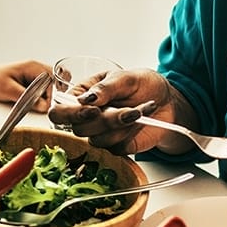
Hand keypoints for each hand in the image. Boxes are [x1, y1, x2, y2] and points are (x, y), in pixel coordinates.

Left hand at [0, 60, 50, 109]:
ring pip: (50, 88)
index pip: (54, 79)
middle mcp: (36, 70)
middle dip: (52, 95)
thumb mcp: (8, 90)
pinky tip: (32, 104)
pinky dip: (40, 99)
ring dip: (46, 98)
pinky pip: (42, 92)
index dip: (52, 93)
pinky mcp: (30, 84)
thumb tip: (44, 106)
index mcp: (33, 67)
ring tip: (35, 105)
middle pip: (56, 82)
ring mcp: (34, 77)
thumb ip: (27, 97)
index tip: (46, 105)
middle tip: (42, 106)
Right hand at [47, 68, 187, 155]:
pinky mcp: (115, 147)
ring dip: (122, 125)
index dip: (70, 114)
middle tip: (126, 109)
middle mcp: (87, 118)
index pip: (59, 111)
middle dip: (106, 120)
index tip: (92, 110)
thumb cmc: (144, 85)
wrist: (168, 102)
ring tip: (139, 110)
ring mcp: (101, 134)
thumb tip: (85, 99)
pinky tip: (141, 121)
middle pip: (79, 129)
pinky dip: (130, 134)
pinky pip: (115, 148)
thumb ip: (106, 88)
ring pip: (98, 140)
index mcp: (82, 96)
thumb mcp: (126, 77)